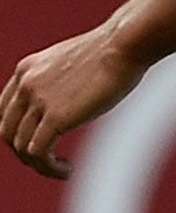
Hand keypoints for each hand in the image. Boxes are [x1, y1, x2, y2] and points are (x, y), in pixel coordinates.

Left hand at [1, 25, 146, 178]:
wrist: (126, 43)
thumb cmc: (116, 49)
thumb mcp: (74, 62)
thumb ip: (60, 80)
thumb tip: (68, 100)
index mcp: (26, 69)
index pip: (4, 111)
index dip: (17, 131)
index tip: (39, 141)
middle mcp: (25, 84)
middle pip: (7, 131)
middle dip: (23, 151)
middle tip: (47, 160)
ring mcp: (37, 100)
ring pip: (21, 146)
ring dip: (39, 164)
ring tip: (61, 168)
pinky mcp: (54, 117)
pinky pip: (38, 153)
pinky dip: (48, 168)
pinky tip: (67, 169)